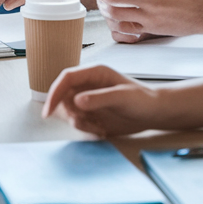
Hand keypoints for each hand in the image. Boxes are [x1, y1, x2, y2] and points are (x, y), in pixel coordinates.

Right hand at [42, 64, 163, 136]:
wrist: (154, 114)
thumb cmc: (143, 100)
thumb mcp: (122, 98)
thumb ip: (99, 99)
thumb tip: (76, 101)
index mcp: (94, 73)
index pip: (66, 79)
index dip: (54, 93)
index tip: (48, 111)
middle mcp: (88, 85)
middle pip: (63, 96)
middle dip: (68, 113)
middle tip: (85, 123)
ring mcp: (88, 99)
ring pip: (68, 111)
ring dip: (79, 123)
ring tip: (99, 127)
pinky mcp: (91, 113)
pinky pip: (78, 122)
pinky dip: (86, 129)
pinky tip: (103, 130)